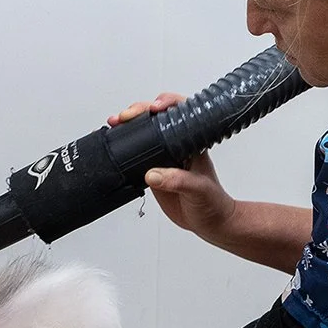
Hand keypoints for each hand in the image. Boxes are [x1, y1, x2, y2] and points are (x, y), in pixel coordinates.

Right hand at [109, 93, 235, 241]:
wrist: (209, 223)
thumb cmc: (213, 203)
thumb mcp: (198, 190)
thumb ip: (178, 181)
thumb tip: (153, 174)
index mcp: (193, 143)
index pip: (181, 113)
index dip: (167, 104)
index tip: (153, 108)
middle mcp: (178, 145)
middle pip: (157, 118)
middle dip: (139, 111)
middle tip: (126, 116)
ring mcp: (164, 157)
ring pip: (144, 132)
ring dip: (128, 124)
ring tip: (115, 123)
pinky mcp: (153, 170)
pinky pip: (136, 153)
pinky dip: (123, 146)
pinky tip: (114, 142)